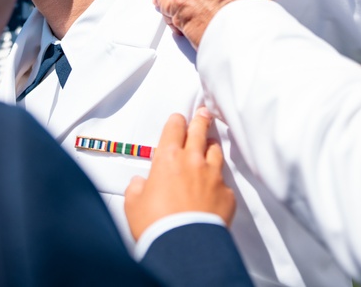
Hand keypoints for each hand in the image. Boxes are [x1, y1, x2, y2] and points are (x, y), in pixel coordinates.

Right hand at [124, 109, 235, 240]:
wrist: (184, 247)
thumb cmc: (156, 225)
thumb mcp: (133, 205)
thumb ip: (136, 189)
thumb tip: (139, 185)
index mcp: (168, 159)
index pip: (174, 128)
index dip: (176, 121)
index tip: (178, 120)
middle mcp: (193, 161)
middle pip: (199, 131)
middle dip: (200, 120)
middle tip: (203, 113)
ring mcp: (213, 176)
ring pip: (216, 151)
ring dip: (211, 147)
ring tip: (209, 145)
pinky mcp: (227, 194)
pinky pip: (224, 182)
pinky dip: (218, 182)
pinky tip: (215, 187)